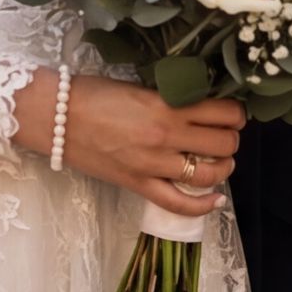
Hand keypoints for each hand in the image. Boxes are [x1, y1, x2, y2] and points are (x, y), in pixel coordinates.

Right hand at [13, 72, 243, 219]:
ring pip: (209, 174)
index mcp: (166, 104)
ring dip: (223, 169)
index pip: (224, 112)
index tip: (233, 114)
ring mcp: (152, 163)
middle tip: (224, 136)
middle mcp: (165, 135)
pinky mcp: (138, 184)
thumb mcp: (139, 86)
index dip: (236, 114)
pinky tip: (216, 200)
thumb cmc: (92, 94)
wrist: (56, 115)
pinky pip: (178, 203)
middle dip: (231, 140)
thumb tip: (201, 103)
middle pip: (224, 144)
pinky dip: (203, 205)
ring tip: (219, 162)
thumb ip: (170, 97)